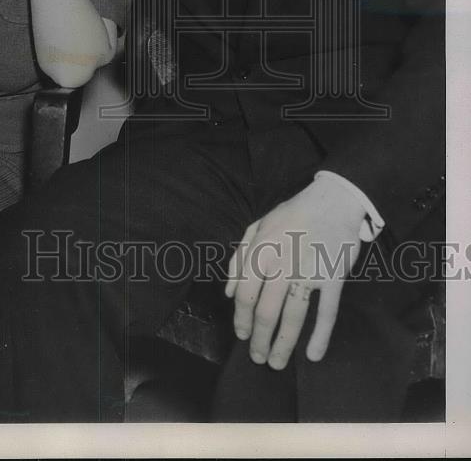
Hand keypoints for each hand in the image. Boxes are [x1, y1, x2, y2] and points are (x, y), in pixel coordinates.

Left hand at [224, 177, 365, 369]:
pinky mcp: (334, 277)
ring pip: (293, 316)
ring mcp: (310, 271)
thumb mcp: (258, 226)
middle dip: (259, 339)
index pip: (245, 293)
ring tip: (276, 362)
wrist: (334, 200)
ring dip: (283, 344)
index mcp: (262, 249)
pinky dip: (320, 336)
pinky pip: (327, 312)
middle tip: (257, 357)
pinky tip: (314, 355)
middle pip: (266, 311)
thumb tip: (228, 292)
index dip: (240, 319)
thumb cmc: (293, 214)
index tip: (240, 335)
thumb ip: (240, 257)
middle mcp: (283, 262)